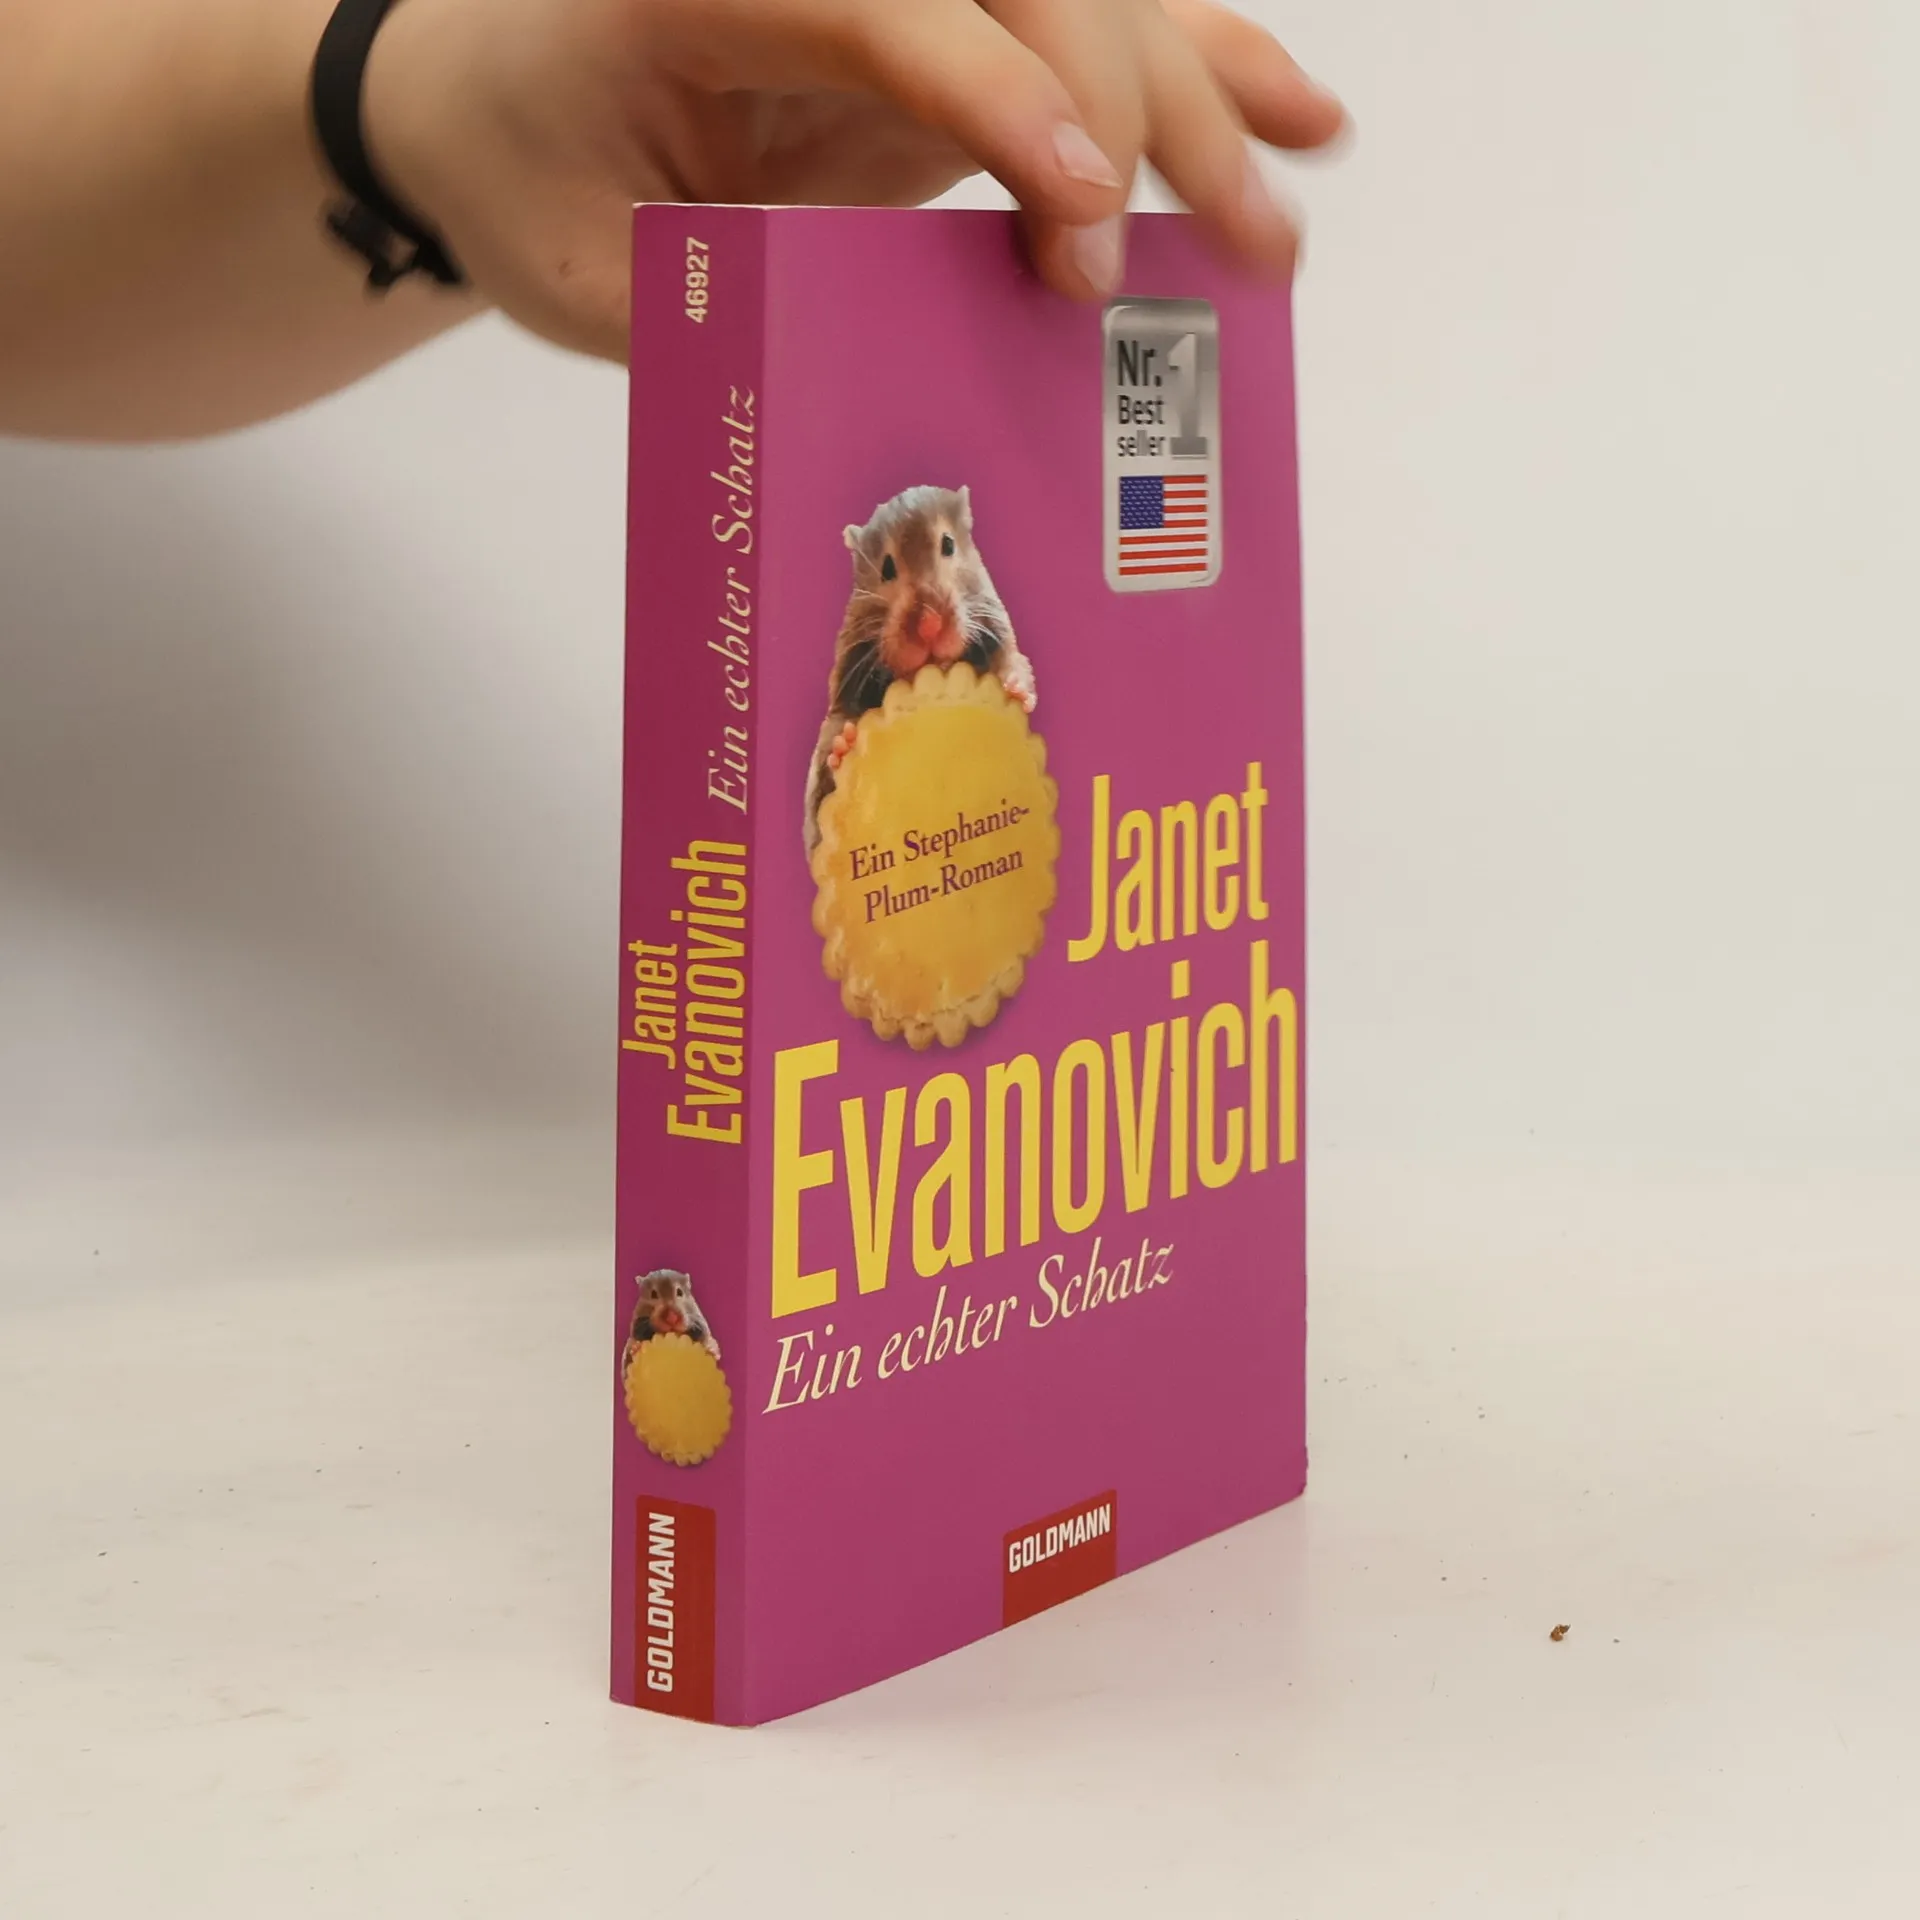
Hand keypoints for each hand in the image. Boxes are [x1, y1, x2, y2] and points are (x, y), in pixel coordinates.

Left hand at [368, 0, 1345, 362]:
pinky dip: (1205, 63)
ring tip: (1271, 231)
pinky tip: (1302, 116)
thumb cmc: (521, 170)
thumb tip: (893, 373)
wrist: (485, 90)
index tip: (1083, 207)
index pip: (883, 8)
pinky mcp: (947, 32)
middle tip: (1156, 269)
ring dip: (1201, 104)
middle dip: (1124, 107)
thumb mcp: (580, 270)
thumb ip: (718, 307)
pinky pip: (1088, 28)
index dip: (1001, 94)